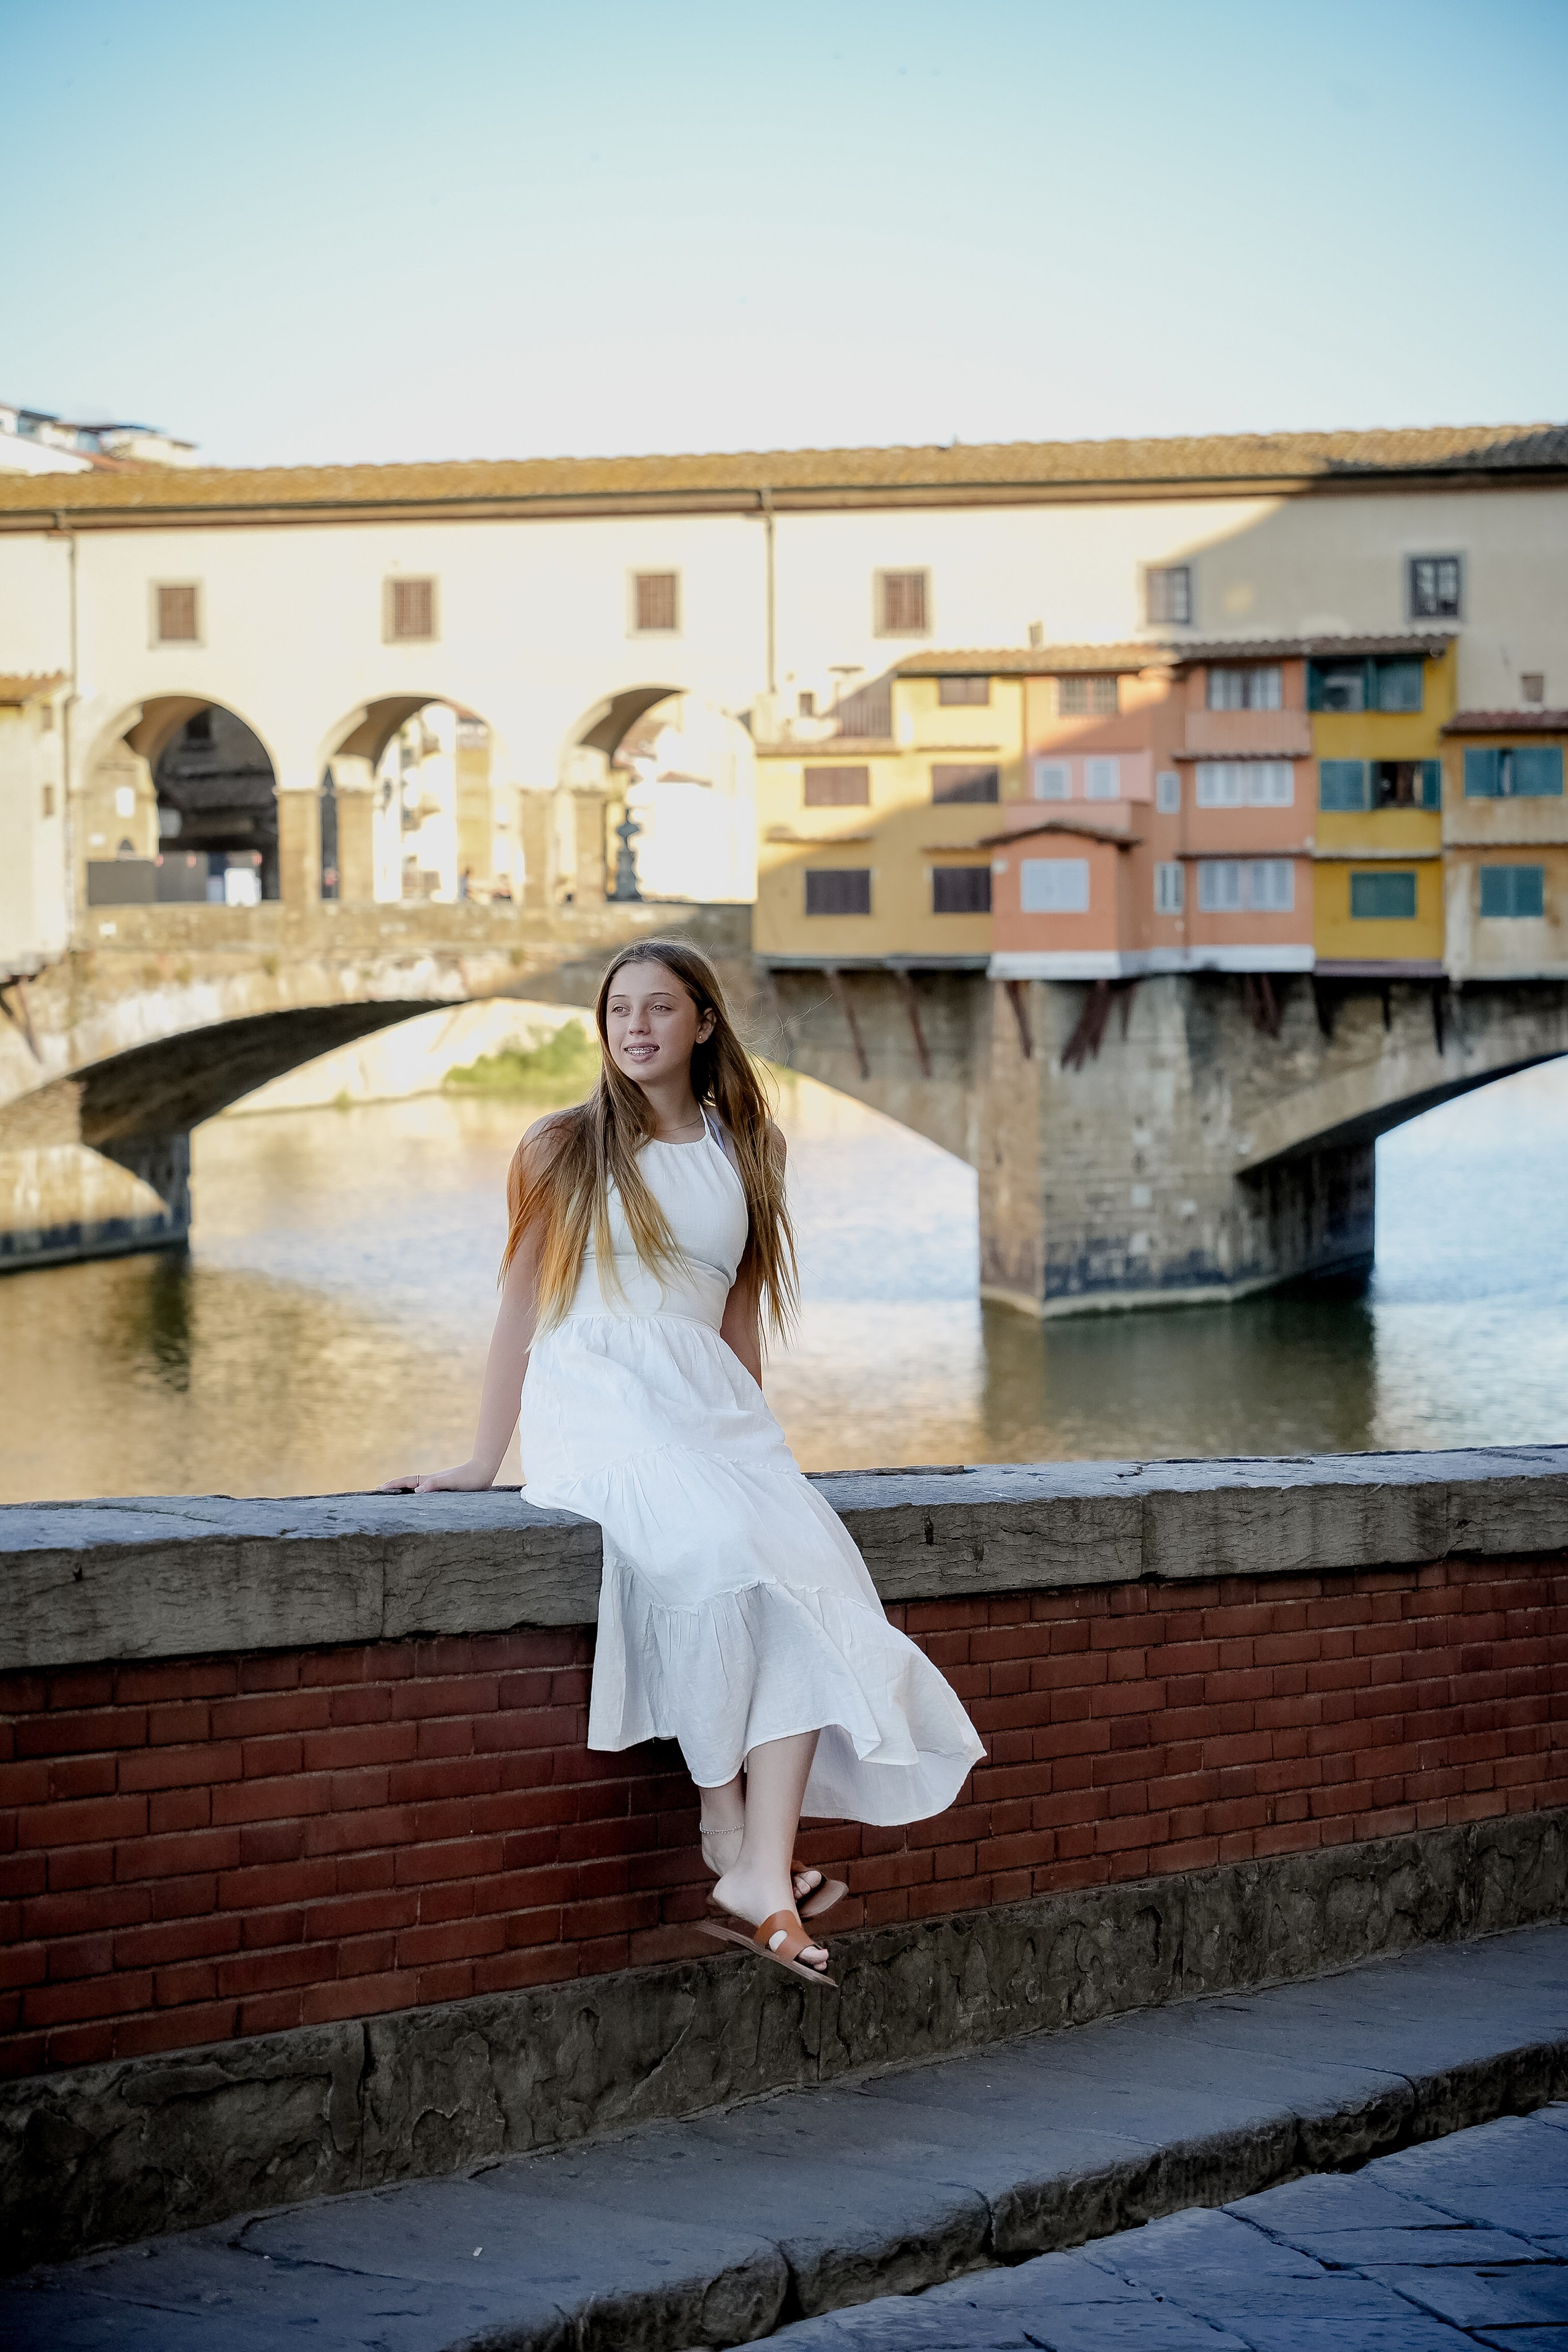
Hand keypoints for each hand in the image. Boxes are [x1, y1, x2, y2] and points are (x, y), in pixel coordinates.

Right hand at [377, 1461, 496, 1494]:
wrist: (484, 1471)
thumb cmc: (468, 1478)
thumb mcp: (451, 1482)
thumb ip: (435, 1486)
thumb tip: (417, 1492)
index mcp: (429, 1480)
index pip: (406, 1482)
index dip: (392, 1485)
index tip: (378, 1488)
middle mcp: (431, 1483)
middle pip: (408, 1485)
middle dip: (394, 1488)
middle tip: (380, 1493)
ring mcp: (438, 1486)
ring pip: (417, 1490)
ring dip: (405, 1493)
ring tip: (395, 1500)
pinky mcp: (446, 1491)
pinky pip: (427, 1495)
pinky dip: (418, 1497)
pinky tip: (420, 1502)